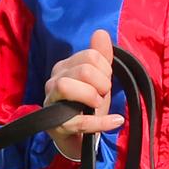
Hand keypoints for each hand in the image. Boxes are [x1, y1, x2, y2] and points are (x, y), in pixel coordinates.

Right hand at [43, 29, 123, 159]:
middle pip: (82, 70)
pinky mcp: (57, 126)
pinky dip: (101, 122)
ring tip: (99, 104)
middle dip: (101, 83)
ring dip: (92, 96)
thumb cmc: (86, 104)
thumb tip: (101, 32)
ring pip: (66, 87)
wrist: (77, 136)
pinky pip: (79, 121)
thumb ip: (101, 56)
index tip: (105, 81)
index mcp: (64, 67)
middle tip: (103, 94)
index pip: (90, 56)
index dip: (105, 68)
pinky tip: (116, 120)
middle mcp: (54, 82)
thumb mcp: (98, 79)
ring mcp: (52, 103)